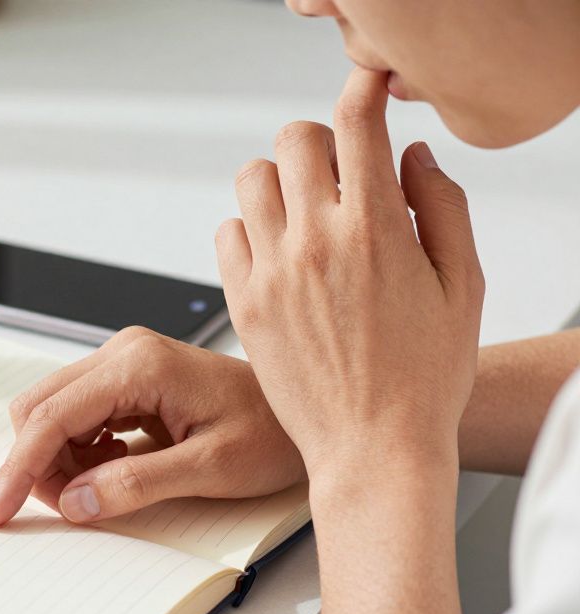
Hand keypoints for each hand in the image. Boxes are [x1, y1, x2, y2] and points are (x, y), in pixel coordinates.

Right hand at [0, 327, 304, 526]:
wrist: (312, 411)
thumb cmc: (274, 432)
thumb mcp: (211, 468)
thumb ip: (136, 484)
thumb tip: (75, 501)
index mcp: (139, 364)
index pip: (51, 417)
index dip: (19, 468)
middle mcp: (123, 352)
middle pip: (38, 408)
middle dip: (36, 463)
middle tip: (66, 508)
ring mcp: (122, 362)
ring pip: (51, 412)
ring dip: (58, 459)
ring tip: (101, 489)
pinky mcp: (127, 378)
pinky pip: (75, 415)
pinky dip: (77, 451)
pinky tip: (112, 468)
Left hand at [214, 68, 484, 483]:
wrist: (372, 446)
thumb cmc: (425, 376)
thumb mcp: (462, 286)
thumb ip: (442, 208)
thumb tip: (410, 157)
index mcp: (375, 230)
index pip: (356, 123)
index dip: (363, 91)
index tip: (367, 94)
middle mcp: (314, 243)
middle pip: (293, 139)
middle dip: (320, 142)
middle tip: (340, 171)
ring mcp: (271, 272)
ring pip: (251, 178)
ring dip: (279, 180)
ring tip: (305, 211)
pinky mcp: (242, 303)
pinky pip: (226, 232)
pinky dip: (250, 227)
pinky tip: (279, 251)